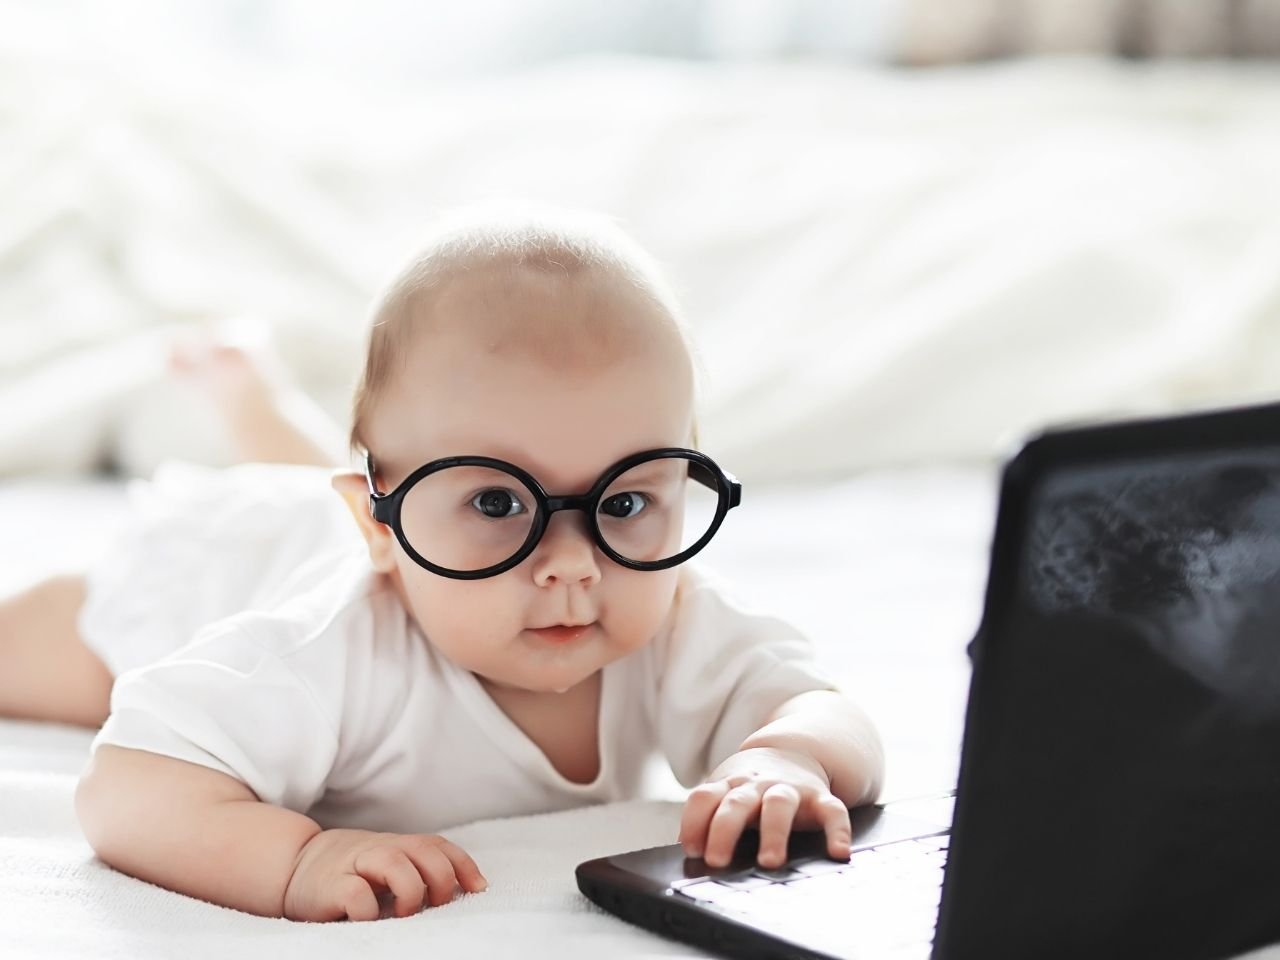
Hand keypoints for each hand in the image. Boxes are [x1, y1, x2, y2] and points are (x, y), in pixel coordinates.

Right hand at [283, 828, 487, 920]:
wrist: (294, 864)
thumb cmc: (351, 872)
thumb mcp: (387, 865)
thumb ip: (416, 870)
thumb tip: (462, 890)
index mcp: (398, 845)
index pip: (438, 846)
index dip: (463, 865)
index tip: (479, 889)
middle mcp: (380, 849)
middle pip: (424, 850)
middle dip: (442, 877)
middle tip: (438, 904)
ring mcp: (355, 864)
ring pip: (394, 863)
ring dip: (411, 890)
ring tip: (406, 913)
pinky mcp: (330, 886)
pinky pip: (356, 894)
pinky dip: (369, 910)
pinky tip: (370, 920)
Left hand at [678, 747, 851, 869]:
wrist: (793, 750)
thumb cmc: (751, 787)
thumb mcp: (726, 792)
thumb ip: (709, 817)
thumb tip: (691, 852)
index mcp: (729, 785)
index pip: (704, 798)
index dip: (694, 822)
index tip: (692, 849)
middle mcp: (756, 785)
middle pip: (736, 804)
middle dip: (724, 830)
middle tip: (717, 861)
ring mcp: (789, 789)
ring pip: (779, 805)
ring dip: (773, 832)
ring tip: (770, 862)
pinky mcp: (819, 797)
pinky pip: (832, 810)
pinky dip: (837, 830)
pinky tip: (839, 852)